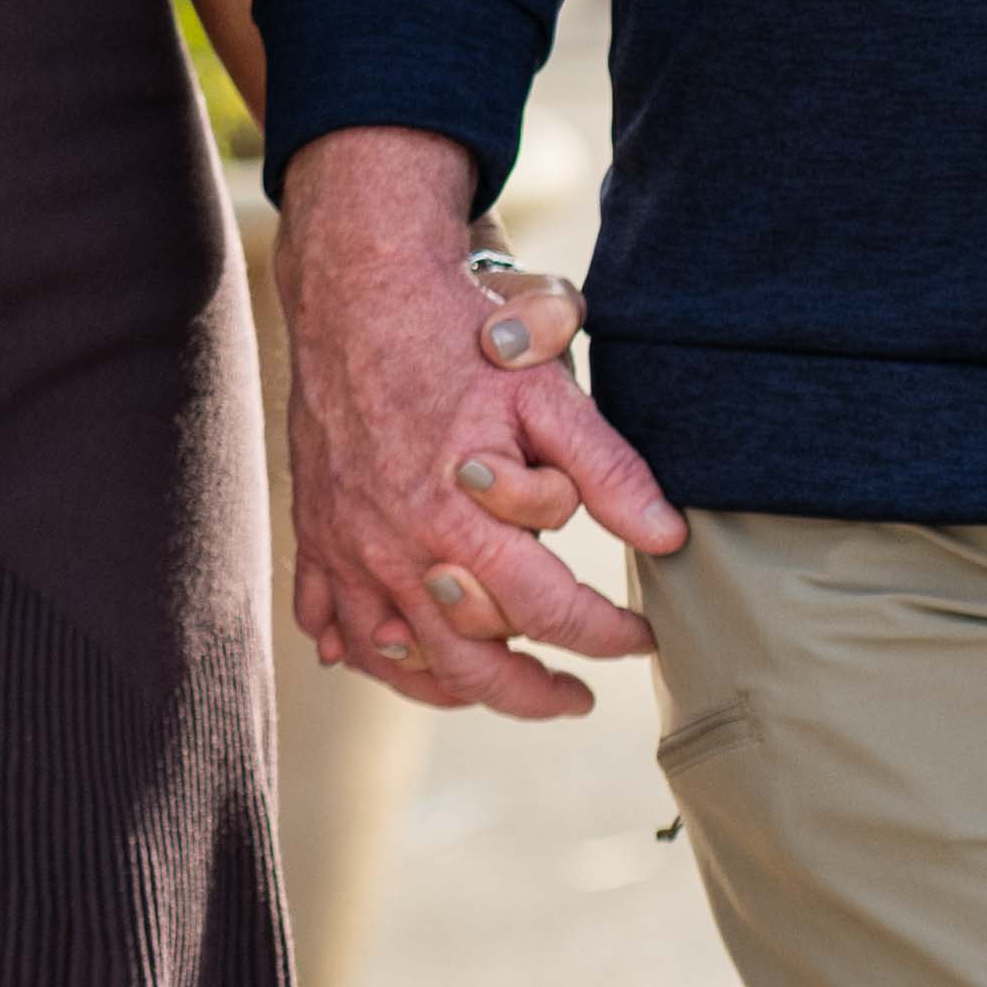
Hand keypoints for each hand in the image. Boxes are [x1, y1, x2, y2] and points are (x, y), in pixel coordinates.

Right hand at [277, 129, 685, 721]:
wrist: (356, 287)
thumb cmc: (459, 334)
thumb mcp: (548, 393)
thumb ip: (609, 471)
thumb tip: (669, 537)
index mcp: (459, 520)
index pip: (548, 612)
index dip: (605, 635)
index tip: (640, 638)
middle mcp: (396, 548)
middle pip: (469, 663)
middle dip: (531, 694)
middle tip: (575, 699)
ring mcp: (348, 547)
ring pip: (397, 659)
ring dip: (452, 687)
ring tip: (497, 688)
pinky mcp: (317, 531)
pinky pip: (331, 621)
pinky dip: (363, 652)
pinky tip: (394, 657)